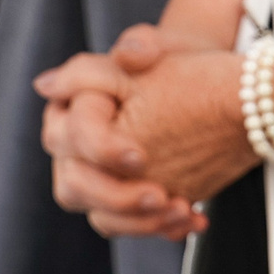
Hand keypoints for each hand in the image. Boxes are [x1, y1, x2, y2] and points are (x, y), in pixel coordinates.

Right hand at [37, 25, 253, 237]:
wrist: (203, 83)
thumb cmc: (174, 58)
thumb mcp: (159, 47)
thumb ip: (136, 48)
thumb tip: (96, 66)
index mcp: (70, 107)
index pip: (72, 135)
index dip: (102, 149)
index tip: (140, 156)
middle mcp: (73, 148)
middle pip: (76, 186)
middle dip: (118, 197)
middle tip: (159, 196)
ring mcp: (98, 178)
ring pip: (103, 215)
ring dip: (142, 221)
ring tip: (184, 211)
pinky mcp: (126, 197)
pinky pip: (132, 224)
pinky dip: (163, 227)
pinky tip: (196, 220)